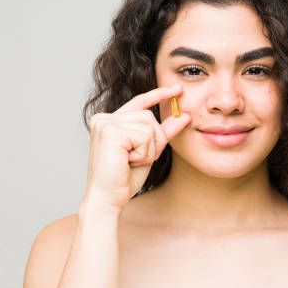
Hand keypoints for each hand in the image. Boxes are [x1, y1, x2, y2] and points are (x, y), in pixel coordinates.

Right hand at [81, 84, 189, 213]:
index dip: (159, 94)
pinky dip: (143, 152)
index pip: (139, 102)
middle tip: (137, 159)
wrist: (108, 198)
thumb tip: (183, 114)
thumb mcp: (148, 150)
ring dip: (148, 149)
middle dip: (154, 141)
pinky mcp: (110, 131)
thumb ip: (163, 132)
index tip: (178, 89)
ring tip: (130, 161)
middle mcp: (103, 118)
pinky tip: (128, 161)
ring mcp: (105, 123)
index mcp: (109, 120)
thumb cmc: (124, 178)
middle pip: (149, 117)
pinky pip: (144, 136)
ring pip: (149, 126)